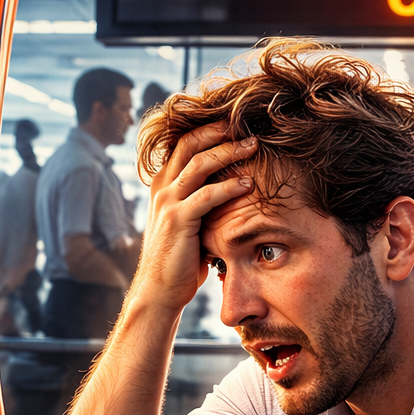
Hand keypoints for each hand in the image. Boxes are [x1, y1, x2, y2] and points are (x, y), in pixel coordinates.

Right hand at [131, 125, 256, 315]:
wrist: (160, 289)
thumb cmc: (180, 259)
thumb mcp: (189, 223)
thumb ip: (201, 203)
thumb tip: (230, 190)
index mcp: (163, 184)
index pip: (184, 144)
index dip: (209, 130)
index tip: (235, 125)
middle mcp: (162, 188)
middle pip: (190, 144)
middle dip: (219, 132)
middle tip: (247, 127)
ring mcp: (167, 202)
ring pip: (199, 164)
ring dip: (228, 152)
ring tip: (253, 147)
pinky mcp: (178, 220)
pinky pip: (207, 196)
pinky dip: (229, 187)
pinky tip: (248, 184)